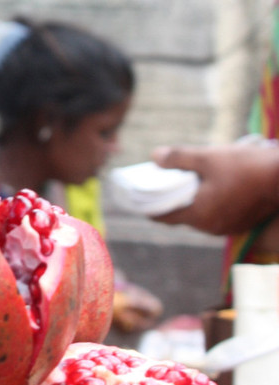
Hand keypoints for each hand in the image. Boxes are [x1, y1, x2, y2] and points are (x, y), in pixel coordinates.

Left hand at [149, 142, 278, 235]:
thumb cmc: (247, 167)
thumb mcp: (207, 157)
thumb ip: (177, 158)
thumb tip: (154, 157)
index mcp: (200, 216)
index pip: (164, 216)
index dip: (148, 205)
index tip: (138, 193)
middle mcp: (212, 228)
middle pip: (181, 214)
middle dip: (170, 198)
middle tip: (162, 178)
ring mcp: (229, 227)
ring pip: (199, 214)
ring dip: (190, 199)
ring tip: (185, 177)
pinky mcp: (242, 222)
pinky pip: (216, 213)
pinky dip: (207, 201)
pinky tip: (208, 183)